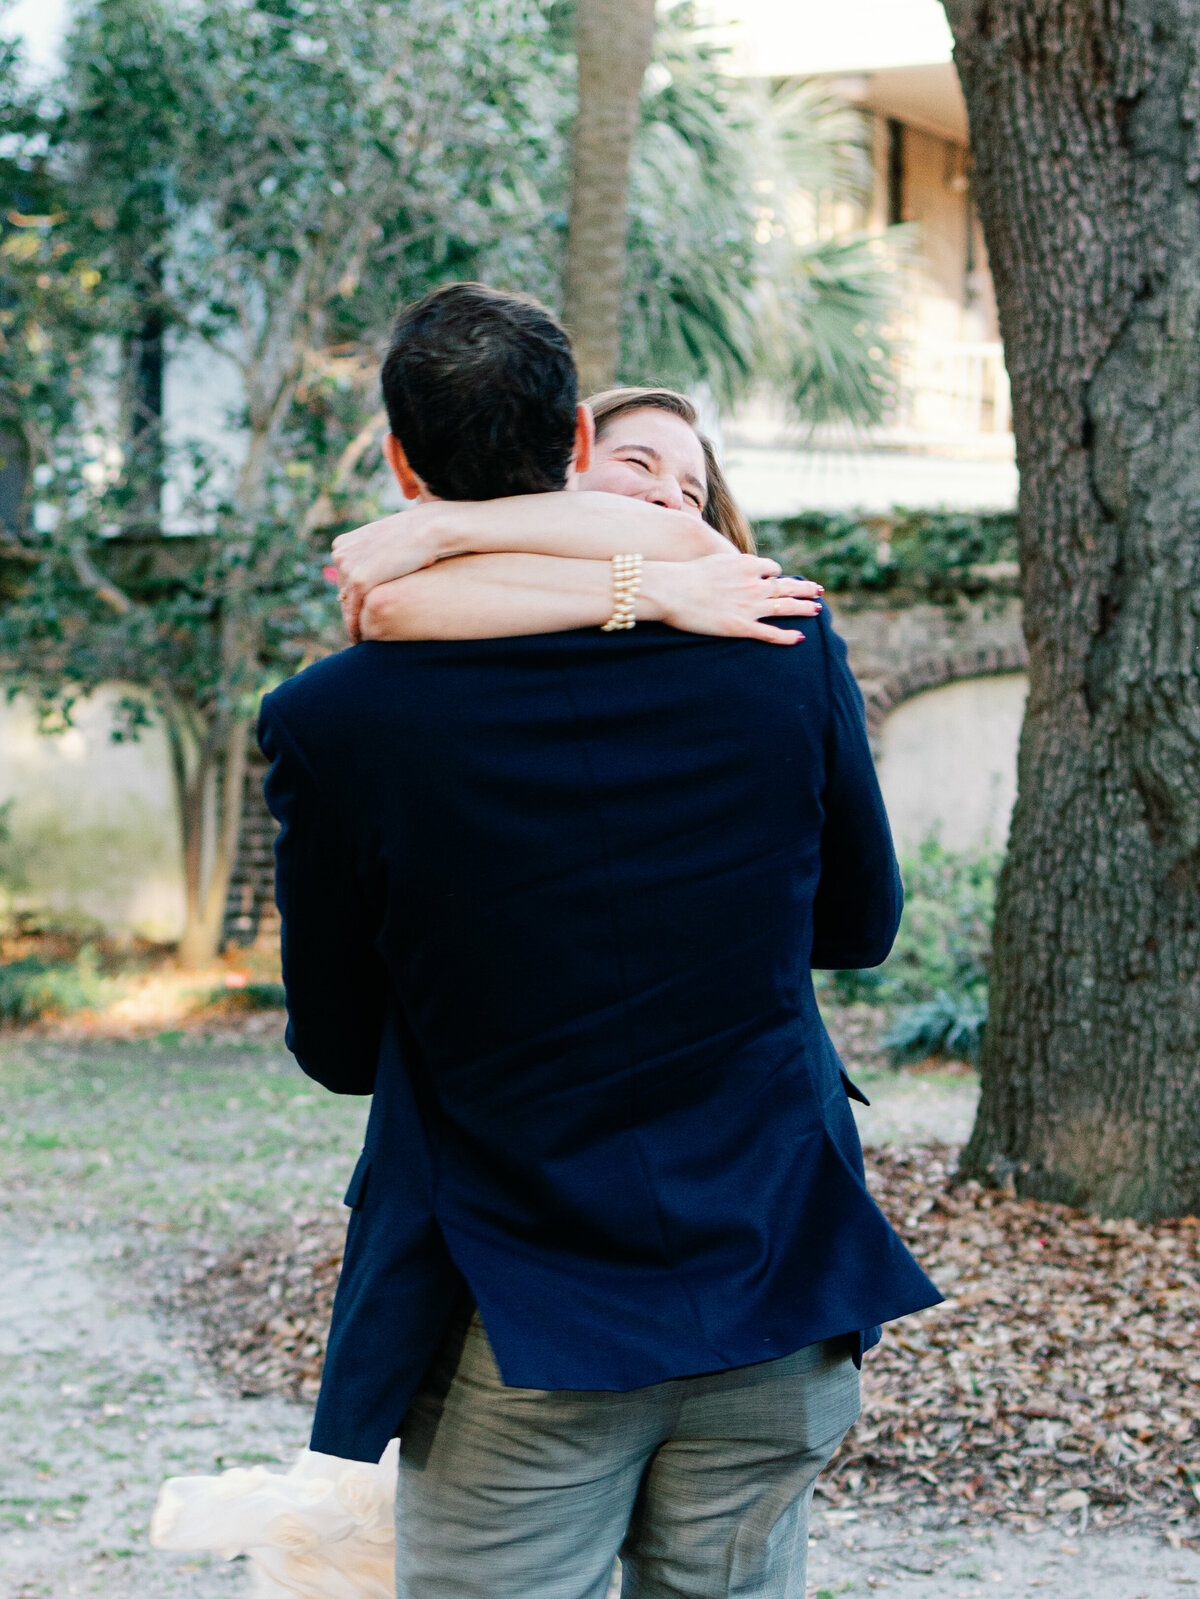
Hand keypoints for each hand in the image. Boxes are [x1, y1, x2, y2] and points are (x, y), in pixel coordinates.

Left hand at [332, 509, 443, 641]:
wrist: (428, 529)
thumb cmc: (417, 536)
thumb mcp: (388, 544)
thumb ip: (377, 556)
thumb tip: (381, 567)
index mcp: (344, 543)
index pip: (343, 581)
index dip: (353, 599)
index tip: (361, 614)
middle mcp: (340, 554)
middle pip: (342, 593)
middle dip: (351, 611)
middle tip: (360, 631)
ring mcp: (348, 567)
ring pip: (346, 605)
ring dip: (353, 623)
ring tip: (361, 638)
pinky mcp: (360, 581)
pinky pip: (354, 611)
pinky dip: (356, 628)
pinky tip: (362, 638)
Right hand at [642, 554, 821, 643]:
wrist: (670, 589)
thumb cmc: (684, 574)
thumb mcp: (713, 560)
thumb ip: (729, 565)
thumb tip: (733, 568)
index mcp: (747, 565)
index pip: (772, 568)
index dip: (778, 575)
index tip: (782, 579)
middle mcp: (754, 584)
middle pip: (787, 587)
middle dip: (805, 589)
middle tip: (818, 591)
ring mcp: (749, 606)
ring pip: (786, 608)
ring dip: (805, 609)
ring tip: (817, 610)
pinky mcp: (740, 626)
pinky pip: (771, 633)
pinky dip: (788, 636)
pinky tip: (800, 638)